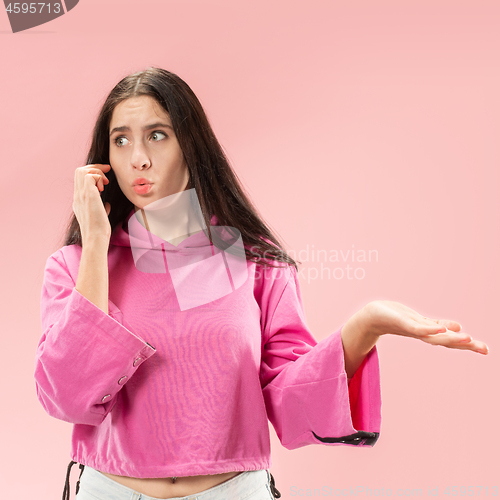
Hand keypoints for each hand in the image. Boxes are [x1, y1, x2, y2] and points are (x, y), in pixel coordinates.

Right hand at [72, 164, 111, 242]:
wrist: (95, 238)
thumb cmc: (99, 231)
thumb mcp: (100, 216)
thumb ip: (101, 208)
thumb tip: (107, 205)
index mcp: (79, 200)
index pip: (81, 179)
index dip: (92, 173)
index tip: (105, 176)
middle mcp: (77, 196)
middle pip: (79, 171)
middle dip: (95, 167)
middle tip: (108, 170)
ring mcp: (81, 195)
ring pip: (82, 171)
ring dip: (97, 172)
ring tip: (106, 182)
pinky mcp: (88, 195)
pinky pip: (90, 175)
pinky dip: (98, 177)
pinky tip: (104, 187)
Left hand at [363, 300, 488, 354]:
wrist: (371, 317)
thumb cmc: (395, 318)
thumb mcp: (419, 321)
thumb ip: (435, 325)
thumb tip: (457, 328)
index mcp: (427, 333)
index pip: (450, 340)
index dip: (467, 345)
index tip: (486, 350)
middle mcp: (422, 334)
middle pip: (445, 341)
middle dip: (465, 345)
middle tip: (484, 349)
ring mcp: (412, 329)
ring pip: (434, 336)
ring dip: (450, 339)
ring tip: (468, 339)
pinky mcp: (401, 323)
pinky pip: (416, 327)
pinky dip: (428, 329)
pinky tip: (440, 328)